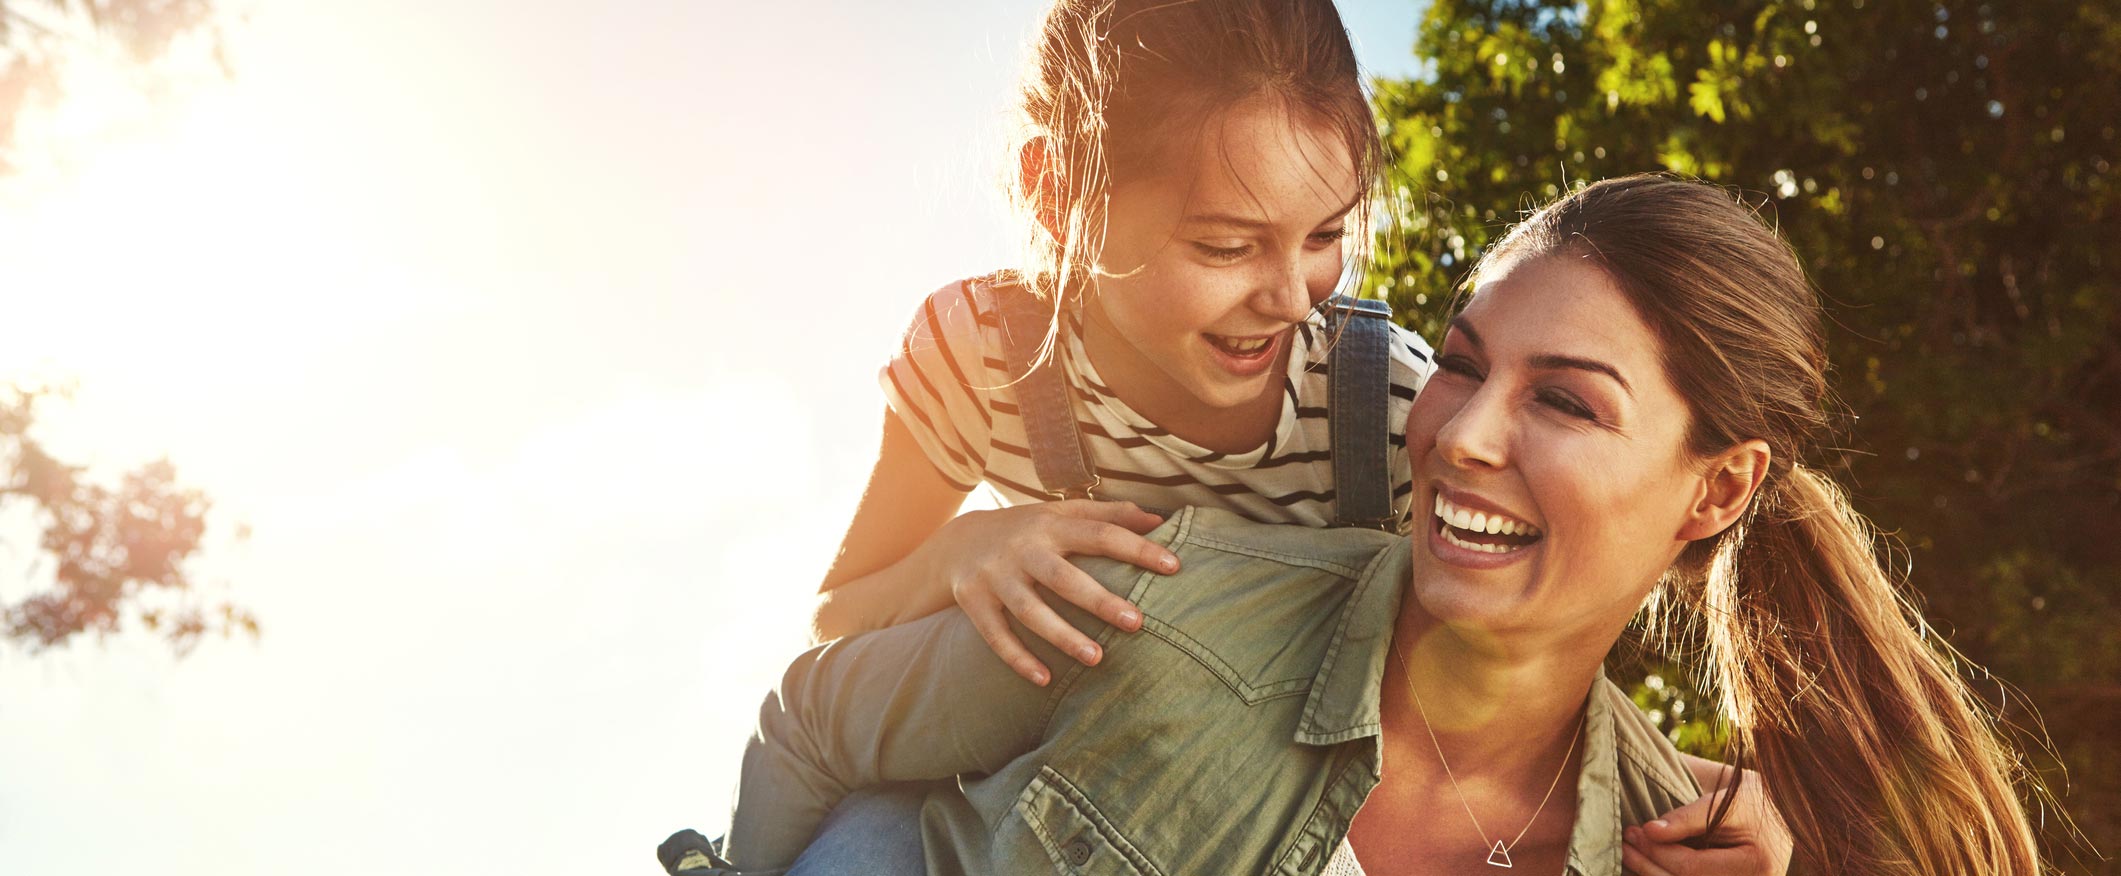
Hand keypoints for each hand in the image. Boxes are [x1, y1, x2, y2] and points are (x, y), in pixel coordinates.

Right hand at [924, 500, 1177, 685]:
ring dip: (1061, 635)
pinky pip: (995, 635)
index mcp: (1051, 524)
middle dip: (1099, 599)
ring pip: (1029, 610)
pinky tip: (1044, 680)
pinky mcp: (973, 602)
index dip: (1138, 548)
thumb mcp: (1062, 514)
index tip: (1174, 566)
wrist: (957, 541)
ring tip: (1096, 658)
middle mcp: (1022, 549)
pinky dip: (1018, 658)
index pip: (1100, 533)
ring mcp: (995, 576)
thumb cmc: (1028, 530)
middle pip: (1063, 576)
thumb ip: (1108, 515)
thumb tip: (1158, 519)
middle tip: (1137, 622)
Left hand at [1622, 771, 1792, 875]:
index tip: (1636, 831)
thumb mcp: (1724, 802)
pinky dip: (1669, 875)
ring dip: (1654, 874)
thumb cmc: (1753, 802)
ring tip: (1632, 853)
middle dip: (1649, 865)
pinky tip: (1650, 865)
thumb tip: (1649, 831)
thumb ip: (1687, 818)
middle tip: (1627, 842)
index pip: (1692, 868)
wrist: (1779, 813)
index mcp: (1755, 865)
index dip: (1659, 852)